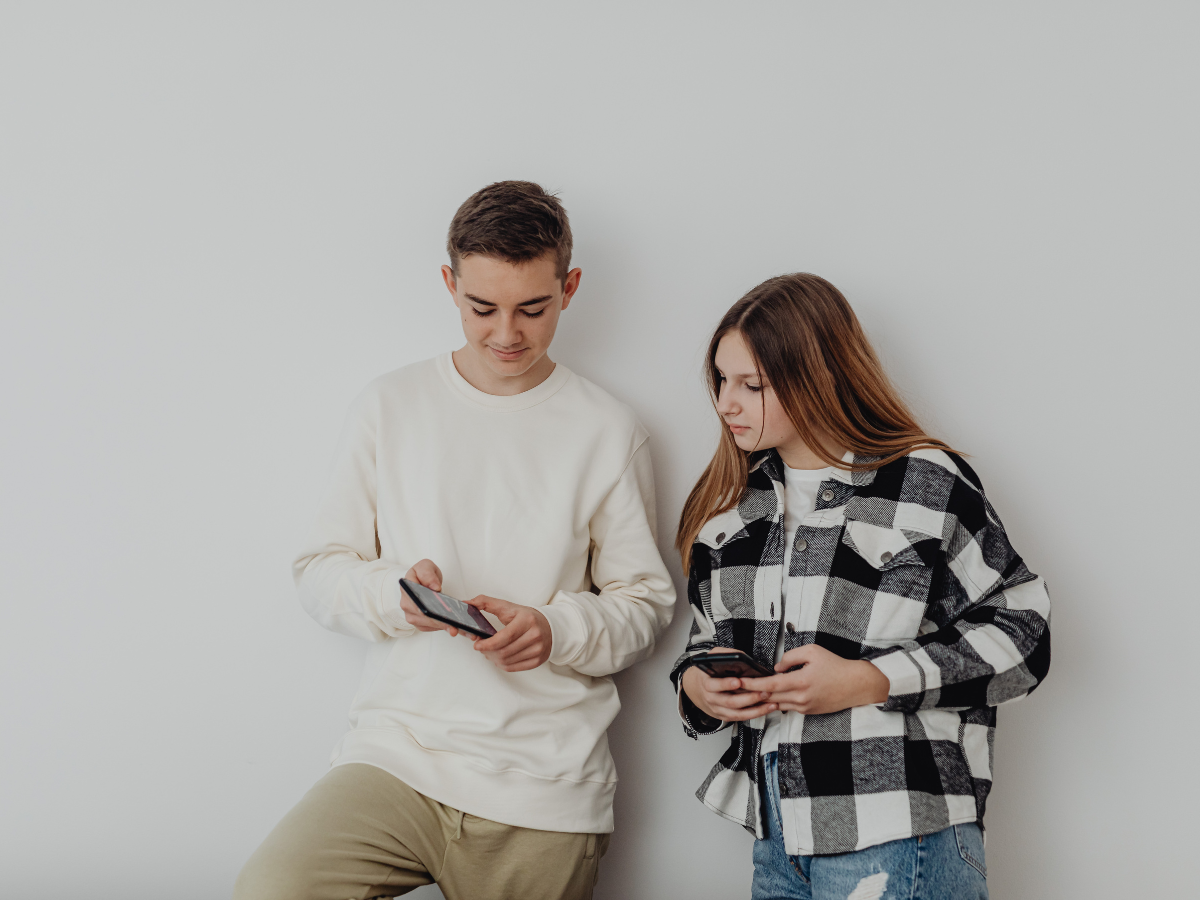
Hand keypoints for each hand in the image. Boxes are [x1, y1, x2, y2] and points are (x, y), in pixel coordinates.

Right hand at [398, 559, 467, 636]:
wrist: (422, 579)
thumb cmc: (422, 573)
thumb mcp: (425, 566)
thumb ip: (428, 574)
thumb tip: (434, 587)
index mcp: (406, 589)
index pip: (415, 603)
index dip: (428, 611)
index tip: (440, 614)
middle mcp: (406, 604)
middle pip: (422, 617)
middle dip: (438, 622)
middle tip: (453, 626)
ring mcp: (411, 614)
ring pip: (427, 624)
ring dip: (441, 626)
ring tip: (455, 628)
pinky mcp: (419, 621)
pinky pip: (429, 627)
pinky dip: (441, 627)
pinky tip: (451, 626)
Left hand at [467, 595, 552, 671]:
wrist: (550, 627)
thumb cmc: (527, 617)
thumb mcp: (509, 607)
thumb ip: (487, 603)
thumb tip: (468, 603)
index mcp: (527, 620)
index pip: (505, 637)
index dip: (488, 644)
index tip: (477, 645)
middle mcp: (535, 635)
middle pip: (504, 651)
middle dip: (488, 652)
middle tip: (482, 648)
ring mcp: (538, 650)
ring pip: (507, 661)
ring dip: (493, 658)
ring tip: (490, 652)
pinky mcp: (538, 660)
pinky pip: (513, 667)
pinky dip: (502, 664)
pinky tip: (499, 657)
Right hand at [680, 648, 776, 721]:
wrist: (694, 688)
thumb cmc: (707, 672)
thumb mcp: (712, 658)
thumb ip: (725, 655)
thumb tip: (742, 656)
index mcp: (706, 683)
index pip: (715, 685)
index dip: (726, 684)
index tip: (738, 681)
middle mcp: (711, 698)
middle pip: (730, 702)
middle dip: (749, 698)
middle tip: (763, 692)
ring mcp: (718, 709)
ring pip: (737, 714)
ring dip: (756, 709)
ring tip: (770, 703)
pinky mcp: (724, 716)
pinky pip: (740, 718)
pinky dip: (754, 714)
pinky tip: (766, 709)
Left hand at [740, 644, 889, 715]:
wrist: (855, 685)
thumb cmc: (835, 665)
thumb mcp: (812, 651)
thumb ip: (790, 657)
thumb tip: (776, 668)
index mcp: (800, 681)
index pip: (769, 685)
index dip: (752, 684)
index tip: (739, 681)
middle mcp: (801, 698)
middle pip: (769, 698)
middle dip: (752, 693)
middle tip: (736, 687)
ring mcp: (804, 707)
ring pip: (777, 704)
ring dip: (763, 699)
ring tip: (748, 692)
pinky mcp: (808, 711)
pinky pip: (787, 707)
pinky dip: (777, 701)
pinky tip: (768, 696)